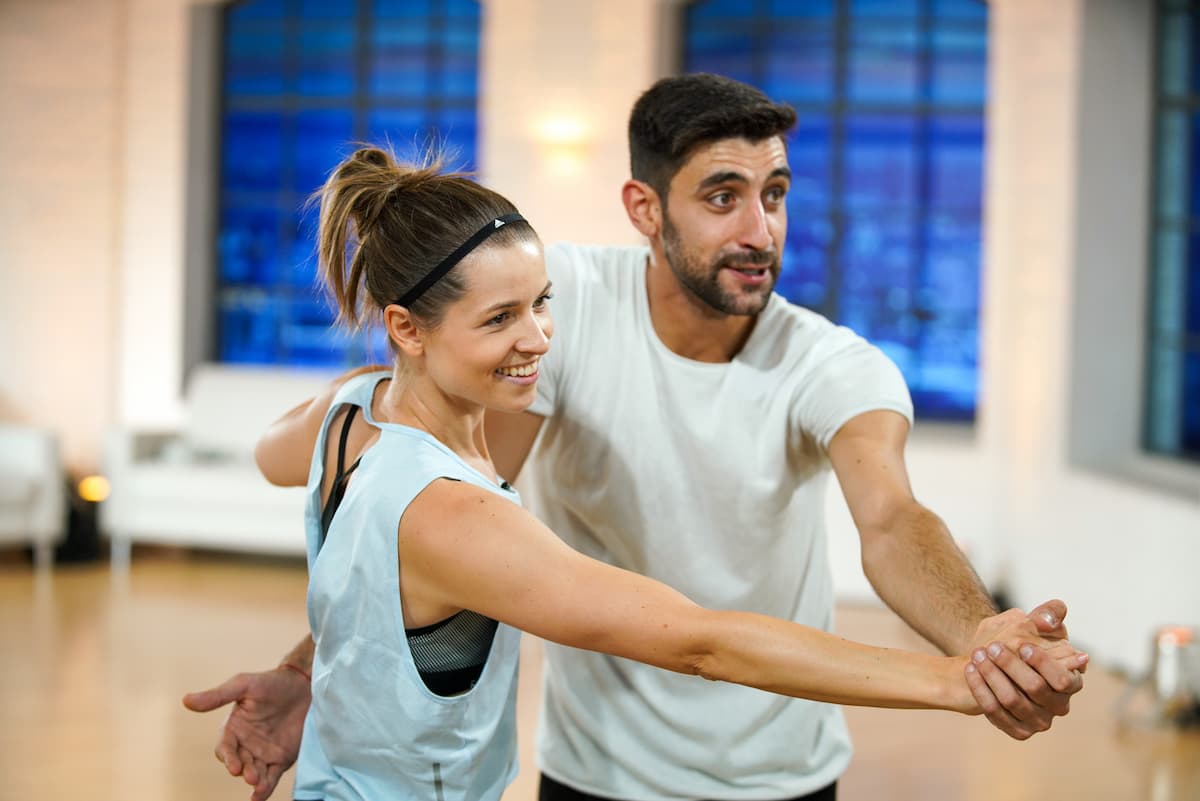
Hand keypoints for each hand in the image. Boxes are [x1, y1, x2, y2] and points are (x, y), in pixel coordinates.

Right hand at [182, 666, 311, 800]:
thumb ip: (217, 696)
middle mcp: (245, 744)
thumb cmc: (271, 682)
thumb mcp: (243, 685)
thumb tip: (185, 700)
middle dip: (244, 770)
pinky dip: (265, 788)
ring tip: (257, 785)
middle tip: (251, 775)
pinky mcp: (280, 759)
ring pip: (254, 773)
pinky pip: (270, 777)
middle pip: (239, 763)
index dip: (228, 757)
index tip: (234, 765)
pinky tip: (260, 795)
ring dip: (255, 781)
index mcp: (233, 729)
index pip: (225, 748)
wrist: (304, 685)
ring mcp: (262, 754)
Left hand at [964, 599, 1087, 739]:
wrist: (995, 658)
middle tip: (991, 647)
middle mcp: (1059, 705)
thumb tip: (1047, 620)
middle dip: (1011, 666)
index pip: (1063, 679)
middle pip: (1036, 689)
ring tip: (977, 655)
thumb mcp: (1036, 621)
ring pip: (1013, 701)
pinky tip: (970, 670)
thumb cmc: (1022, 638)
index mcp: (1071, 681)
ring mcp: (1039, 721)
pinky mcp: (1018, 730)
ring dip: (992, 676)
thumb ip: (1049, 613)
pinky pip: (996, 714)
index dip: (1042, 663)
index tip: (1022, 646)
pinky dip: (981, 690)